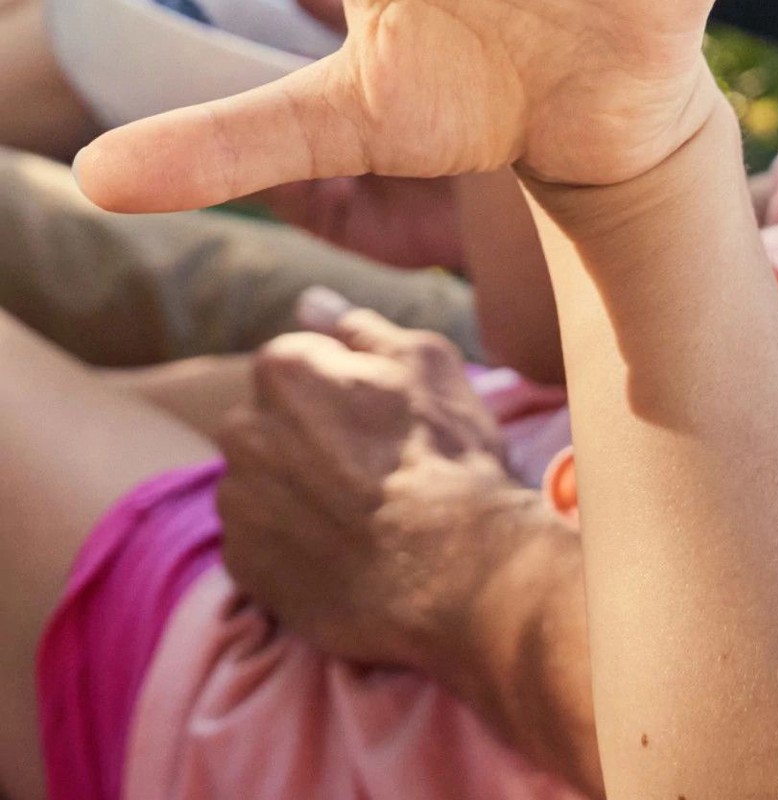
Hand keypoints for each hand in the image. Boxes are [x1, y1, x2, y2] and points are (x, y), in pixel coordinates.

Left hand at [214, 301, 521, 667]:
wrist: (450, 566)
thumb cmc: (446, 452)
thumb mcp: (427, 362)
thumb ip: (358, 327)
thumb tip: (309, 302)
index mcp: (285, 369)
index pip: (297, 360)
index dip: (344, 385)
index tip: (381, 413)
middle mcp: (243, 430)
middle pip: (269, 419)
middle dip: (305, 432)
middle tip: (369, 459)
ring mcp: (237, 502)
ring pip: (259, 479)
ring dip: (293, 485)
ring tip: (357, 507)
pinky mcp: (242, 564)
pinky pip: (258, 538)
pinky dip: (290, 538)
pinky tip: (340, 543)